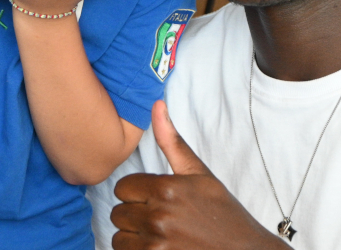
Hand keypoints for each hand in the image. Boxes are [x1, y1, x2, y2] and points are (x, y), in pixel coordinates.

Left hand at [110, 101, 282, 249]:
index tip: (153, 198)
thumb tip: (156, 105)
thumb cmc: (221, 212)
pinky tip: (158, 247)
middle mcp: (159, 216)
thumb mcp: (199, 173)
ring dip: (133, 237)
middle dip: (134, 214)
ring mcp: (157, 244)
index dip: (136, 193)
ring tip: (157, 234)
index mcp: (167, 188)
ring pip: (119, 237)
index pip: (123, 187)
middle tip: (159, 217)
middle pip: (118, 213)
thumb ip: (172, 141)